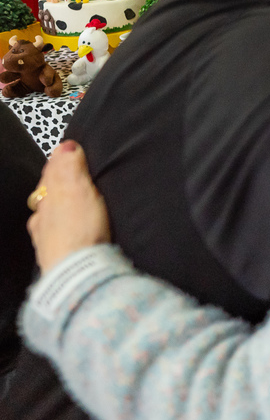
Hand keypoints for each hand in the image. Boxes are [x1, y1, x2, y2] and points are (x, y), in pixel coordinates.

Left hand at [26, 141, 110, 272]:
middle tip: (77, 178)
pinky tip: (73, 234)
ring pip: (50, 218)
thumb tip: (65, 146)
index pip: (50, 173)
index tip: (73, 151)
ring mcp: (46, 240)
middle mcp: (41, 219)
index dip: (61, 160)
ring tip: (76, 207)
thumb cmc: (78, 231)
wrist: (77, 274)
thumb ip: (69, 166)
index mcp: (45, 199)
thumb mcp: (76, 189)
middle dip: (59, 187)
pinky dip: (64, 231)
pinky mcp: (57, 258)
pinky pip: (58, 238)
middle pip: (48, 196)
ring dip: (61, 211)